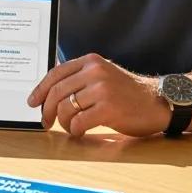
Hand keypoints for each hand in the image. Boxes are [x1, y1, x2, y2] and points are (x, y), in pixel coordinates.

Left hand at [27, 54, 169, 137]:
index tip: (32, 102)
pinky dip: (75, 130)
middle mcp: (95, 72)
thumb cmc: (128, 93)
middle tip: (45, 122)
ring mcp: (102, 89)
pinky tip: (81, 131)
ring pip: (66, 108)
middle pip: (57, 91)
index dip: (40, 89)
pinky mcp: (109, 108)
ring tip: (71, 127)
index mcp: (91, 61)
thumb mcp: (103, 75)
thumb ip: (80, 78)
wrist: (158, 102)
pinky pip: (79, 122)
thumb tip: (51, 91)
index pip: (55, 73)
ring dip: (64, 122)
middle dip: (47, 109)